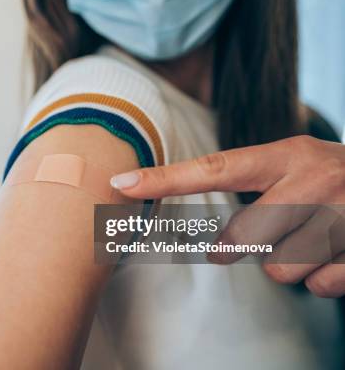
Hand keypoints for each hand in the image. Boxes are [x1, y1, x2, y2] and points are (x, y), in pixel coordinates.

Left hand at [110, 135, 344, 297]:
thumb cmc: (335, 181)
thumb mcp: (297, 168)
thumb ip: (255, 192)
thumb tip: (217, 249)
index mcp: (287, 155)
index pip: (213, 168)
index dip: (165, 179)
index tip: (120, 184)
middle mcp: (312, 178)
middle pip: (243, 240)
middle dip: (249, 247)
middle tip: (279, 229)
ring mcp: (340, 214)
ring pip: (278, 270)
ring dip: (291, 263)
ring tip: (316, 238)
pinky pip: (317, 286)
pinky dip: (324, 278)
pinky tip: (339, 253)